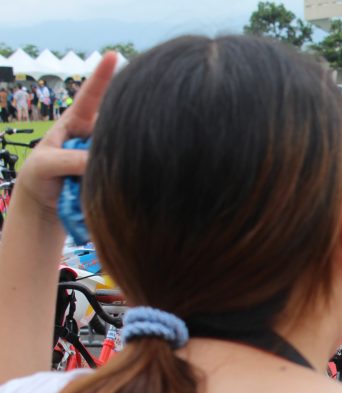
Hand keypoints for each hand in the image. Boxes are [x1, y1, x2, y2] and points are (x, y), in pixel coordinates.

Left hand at [9, 52, 117, 226]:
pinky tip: (106, 186)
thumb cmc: (38, 178)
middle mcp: (93, 136)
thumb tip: (97, 160)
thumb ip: (68, 159)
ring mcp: (103, 155)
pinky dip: (117, 180)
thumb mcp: (44, 164)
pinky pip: (122, 173)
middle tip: (92, 154)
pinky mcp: (113, 175)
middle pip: (114, 124)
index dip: (102, 76)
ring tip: (85, 179)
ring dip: (114, 162)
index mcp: (74, 124)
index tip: (114, 55)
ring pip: (121, 150)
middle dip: (117, 132)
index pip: (90, 96)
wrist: (45, 208)